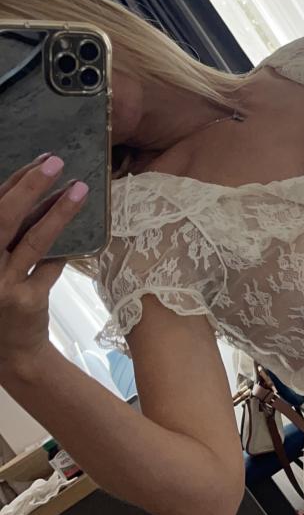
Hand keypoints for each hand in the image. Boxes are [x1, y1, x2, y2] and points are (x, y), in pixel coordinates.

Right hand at [0, 155, 87, 381]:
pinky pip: (51, 268)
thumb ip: (7, 233)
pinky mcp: (25, 302)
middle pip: (3, 219)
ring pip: (33, 242)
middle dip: (29, 187)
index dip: (13, 182)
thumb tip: (31, 189)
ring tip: (80, 189)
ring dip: (58, 213)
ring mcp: (0, 286)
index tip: (38, 161)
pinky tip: (84, 231)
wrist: (9, 352)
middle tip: (56, 162)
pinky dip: (65, 249)